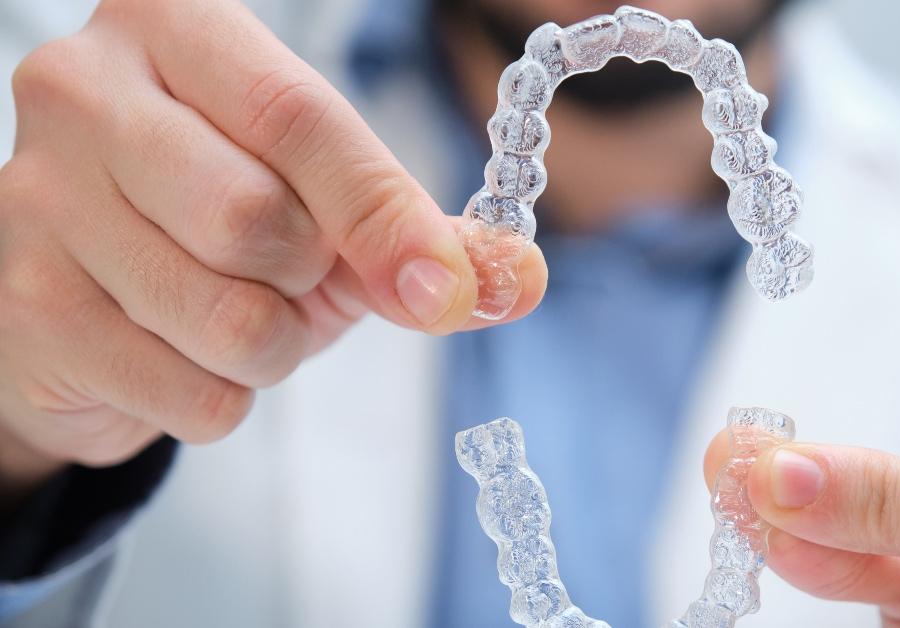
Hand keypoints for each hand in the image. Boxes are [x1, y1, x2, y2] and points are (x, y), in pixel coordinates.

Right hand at [0, 0, 546, 494]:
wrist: (99, 298)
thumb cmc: (225, 225)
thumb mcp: (329, 207)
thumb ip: (417, 234)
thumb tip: (513, 282)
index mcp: (173, 29)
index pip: (297, 117)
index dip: (383, 213)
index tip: (451, 286)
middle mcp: (80, 91)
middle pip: (253, 219)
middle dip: (308, 277)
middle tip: (289, 272)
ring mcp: (34, 199)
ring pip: (225, 318)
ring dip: (271, 346)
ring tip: (236, 313)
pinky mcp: (22, 308)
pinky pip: (190, 393)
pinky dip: (225, 396)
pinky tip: (180, 353)